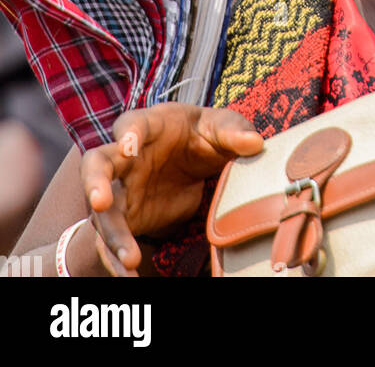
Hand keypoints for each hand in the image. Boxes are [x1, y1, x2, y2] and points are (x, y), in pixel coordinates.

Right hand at [80, 104, 262, 276]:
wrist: (192, 160)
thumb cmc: (201, 135)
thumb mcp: (219, 128)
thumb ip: (234, 132)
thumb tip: (255, 143)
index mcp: (149, 126)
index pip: (132, 123)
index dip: (129, 133)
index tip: (129, 145)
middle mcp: (126, 159)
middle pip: (97, 165)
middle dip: (94, 182)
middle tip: (101, 201)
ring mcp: (122, 191)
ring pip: (104, 213)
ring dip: (112, 235)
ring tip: (130, 259)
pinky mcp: (126, 219)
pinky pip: (114, 241)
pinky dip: (118, 260)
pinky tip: (130, 277)